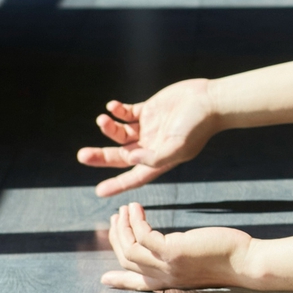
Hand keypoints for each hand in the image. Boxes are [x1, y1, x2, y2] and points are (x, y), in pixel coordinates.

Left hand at [78, 78, 217, 195]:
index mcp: (158, 159)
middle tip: (82, 155)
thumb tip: (130, 158)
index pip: (133, 176)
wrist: (211, 100)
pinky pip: (126, 113)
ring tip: (103, 120)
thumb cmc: (198, 126)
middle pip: (119, 155)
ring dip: (108, 128)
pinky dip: (116, 110)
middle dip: (100, 156)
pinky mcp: (149, 110)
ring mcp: (149, 128)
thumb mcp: (179, 146)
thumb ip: (155, 157)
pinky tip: (112, 107)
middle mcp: (150, 146)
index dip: (116, 185)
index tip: (99, 191)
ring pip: (120, 133)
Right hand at [101, 202, 251, 291]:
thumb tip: (172, 248)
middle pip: (126, 261)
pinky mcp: (173, 251)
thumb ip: (179, 258)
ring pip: (129, 248)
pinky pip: (143, 235)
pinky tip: (137, 208)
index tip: (104, 279)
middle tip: (115, 219)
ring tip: (124, 209)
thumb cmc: (229, 259)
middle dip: (117, 239)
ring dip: (122, 227)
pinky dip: (136, 220)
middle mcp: (164, 277)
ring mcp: (167, 265)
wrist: (247, 264)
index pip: (137, 284)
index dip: (119, 281)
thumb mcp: (197, 262)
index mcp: (169, 282)